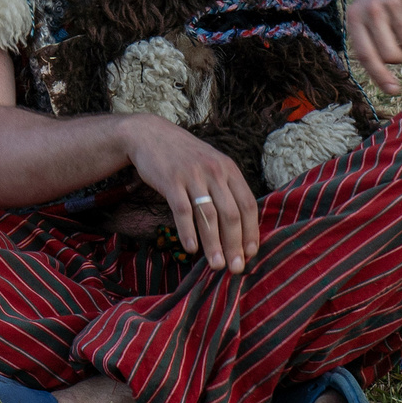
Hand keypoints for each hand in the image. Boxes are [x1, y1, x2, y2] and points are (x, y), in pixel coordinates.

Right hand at [124, 116, 261, 272]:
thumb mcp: (212, 164)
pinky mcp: (171, 180)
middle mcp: (214, 171)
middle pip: (230, 214)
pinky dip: (188, 232)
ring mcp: (192, 175)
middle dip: (235, 244)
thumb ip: (226, 188)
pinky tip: (191, 249)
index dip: (251, 231)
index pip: (247, 204)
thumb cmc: (184, 156)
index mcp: (229, 168)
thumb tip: (239, 227)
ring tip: (216, 265)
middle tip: (235, 268)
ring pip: (208, 216)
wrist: (150, 135)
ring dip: (214, 244)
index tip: (251, 254)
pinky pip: (182, 211)